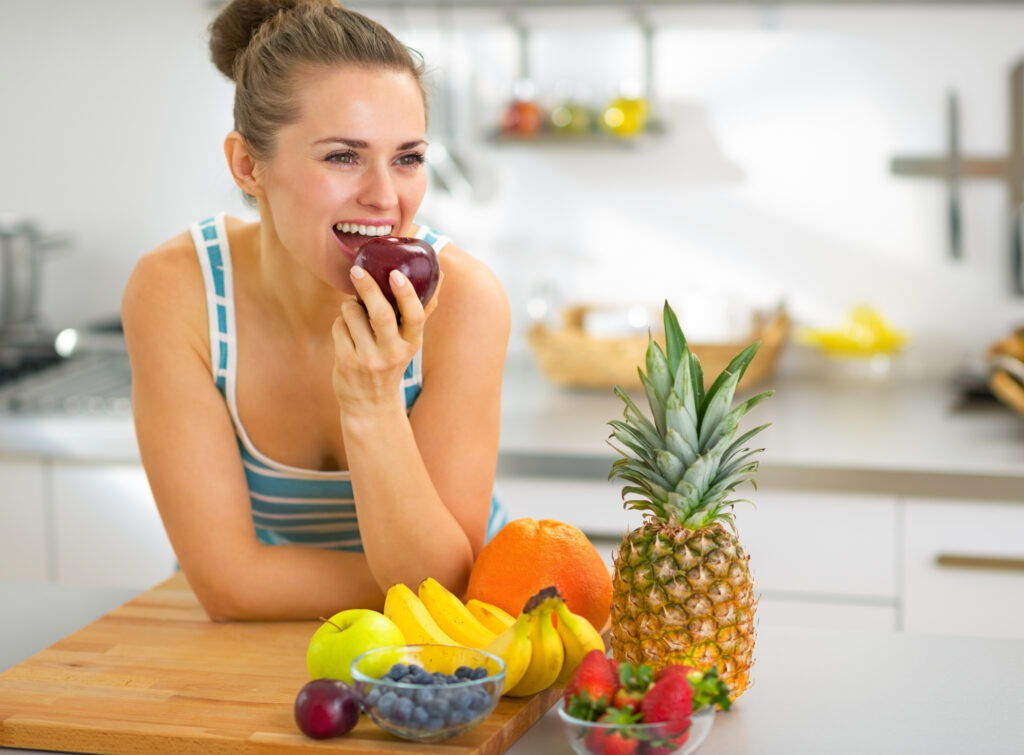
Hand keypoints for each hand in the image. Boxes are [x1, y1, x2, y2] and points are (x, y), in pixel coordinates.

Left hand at [331, 264, 442, 413]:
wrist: (370, 405)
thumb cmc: (391, 364)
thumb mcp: (410, 342)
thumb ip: (422, 310)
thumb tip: (440, 275)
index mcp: (411, 343)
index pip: (414, 315)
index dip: (406, 293)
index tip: (395, 274)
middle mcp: (392, 352)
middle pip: (380, 312)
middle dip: (367, 287)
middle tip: (357, 271)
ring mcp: (368, 358)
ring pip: (353, 314)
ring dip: (349, 306)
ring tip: (353, 311)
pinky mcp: (347, 362)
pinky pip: (339, 326)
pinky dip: (340, 322)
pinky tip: (346, 331)